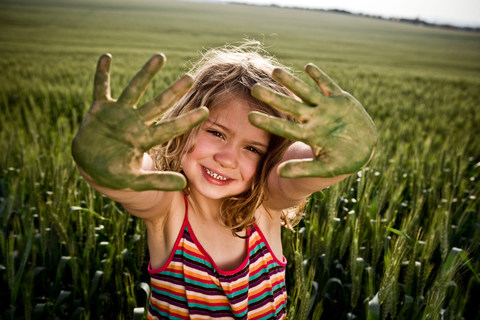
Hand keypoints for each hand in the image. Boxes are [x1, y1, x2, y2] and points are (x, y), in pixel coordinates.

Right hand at [71, 53, 208, 190]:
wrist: (90, 167)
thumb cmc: (114, 175)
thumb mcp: (136, 181)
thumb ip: (158, 181)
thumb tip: (183, 184)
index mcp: (145, 139)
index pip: (170, 128)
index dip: (187, 120)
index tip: (206, 111)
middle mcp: (135, 122)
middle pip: (158, 104)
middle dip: (173, 91)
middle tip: (190, 77)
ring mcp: (118, 114)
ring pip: (135, 90)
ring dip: (146, 74)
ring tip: (161, 57)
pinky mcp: (99, 109)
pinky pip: (101, 88)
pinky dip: (102, 74)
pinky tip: (106, 57)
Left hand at [249, 64, 376, 177]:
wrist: (364, 150)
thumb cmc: (343, 162)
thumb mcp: (324, 169)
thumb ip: (302, 169)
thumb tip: (279, 173)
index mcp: (308, 135)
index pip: (283, 127)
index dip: (268, 122)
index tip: (250, 117)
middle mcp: (314, 119)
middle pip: (289, 106)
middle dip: (273, 97)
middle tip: (255, 89)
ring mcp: (326, 108)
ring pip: (305, 92)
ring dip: (290, 81)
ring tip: (274, 70)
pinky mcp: (341, 100)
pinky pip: (328, 86)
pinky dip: (319, 77)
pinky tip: (307, 67)